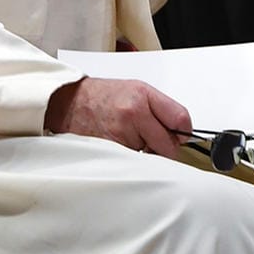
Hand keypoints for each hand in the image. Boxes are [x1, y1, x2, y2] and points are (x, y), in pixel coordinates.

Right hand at [44, 76, 191, 157]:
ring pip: (151, 158)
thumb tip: (182, 132)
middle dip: (164, 147)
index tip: (180, 136)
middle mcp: (133, 115)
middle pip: (168, 147)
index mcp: (142, 97)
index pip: (180, 120)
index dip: (183, 132)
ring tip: (129, 138)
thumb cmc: (104, 97)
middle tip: (152, 140)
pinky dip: (131, 160)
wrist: (70, 104)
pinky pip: (134, 164)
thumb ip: (163, 109)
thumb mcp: (137, 90)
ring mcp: (121, 135)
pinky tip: (121, 145)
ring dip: (145, 154)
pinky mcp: (111, 152)